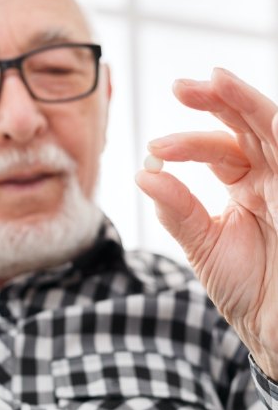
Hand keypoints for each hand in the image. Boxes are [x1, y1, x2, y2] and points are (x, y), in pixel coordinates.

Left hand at [136, 68, 277, 379]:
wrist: (273, 327)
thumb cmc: (245, 289)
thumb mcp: (203, 246)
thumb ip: (177, 210)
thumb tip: (144, 174)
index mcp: (246, 188)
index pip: (220, 149)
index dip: (189, 144)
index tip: (154, 151)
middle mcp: (270, 179)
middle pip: (247, 126)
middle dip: (216, 103)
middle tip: (180, 88)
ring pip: (272, 129)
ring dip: (244, 103)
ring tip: (214, 82)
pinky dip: (271, 125)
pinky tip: (257, 112)